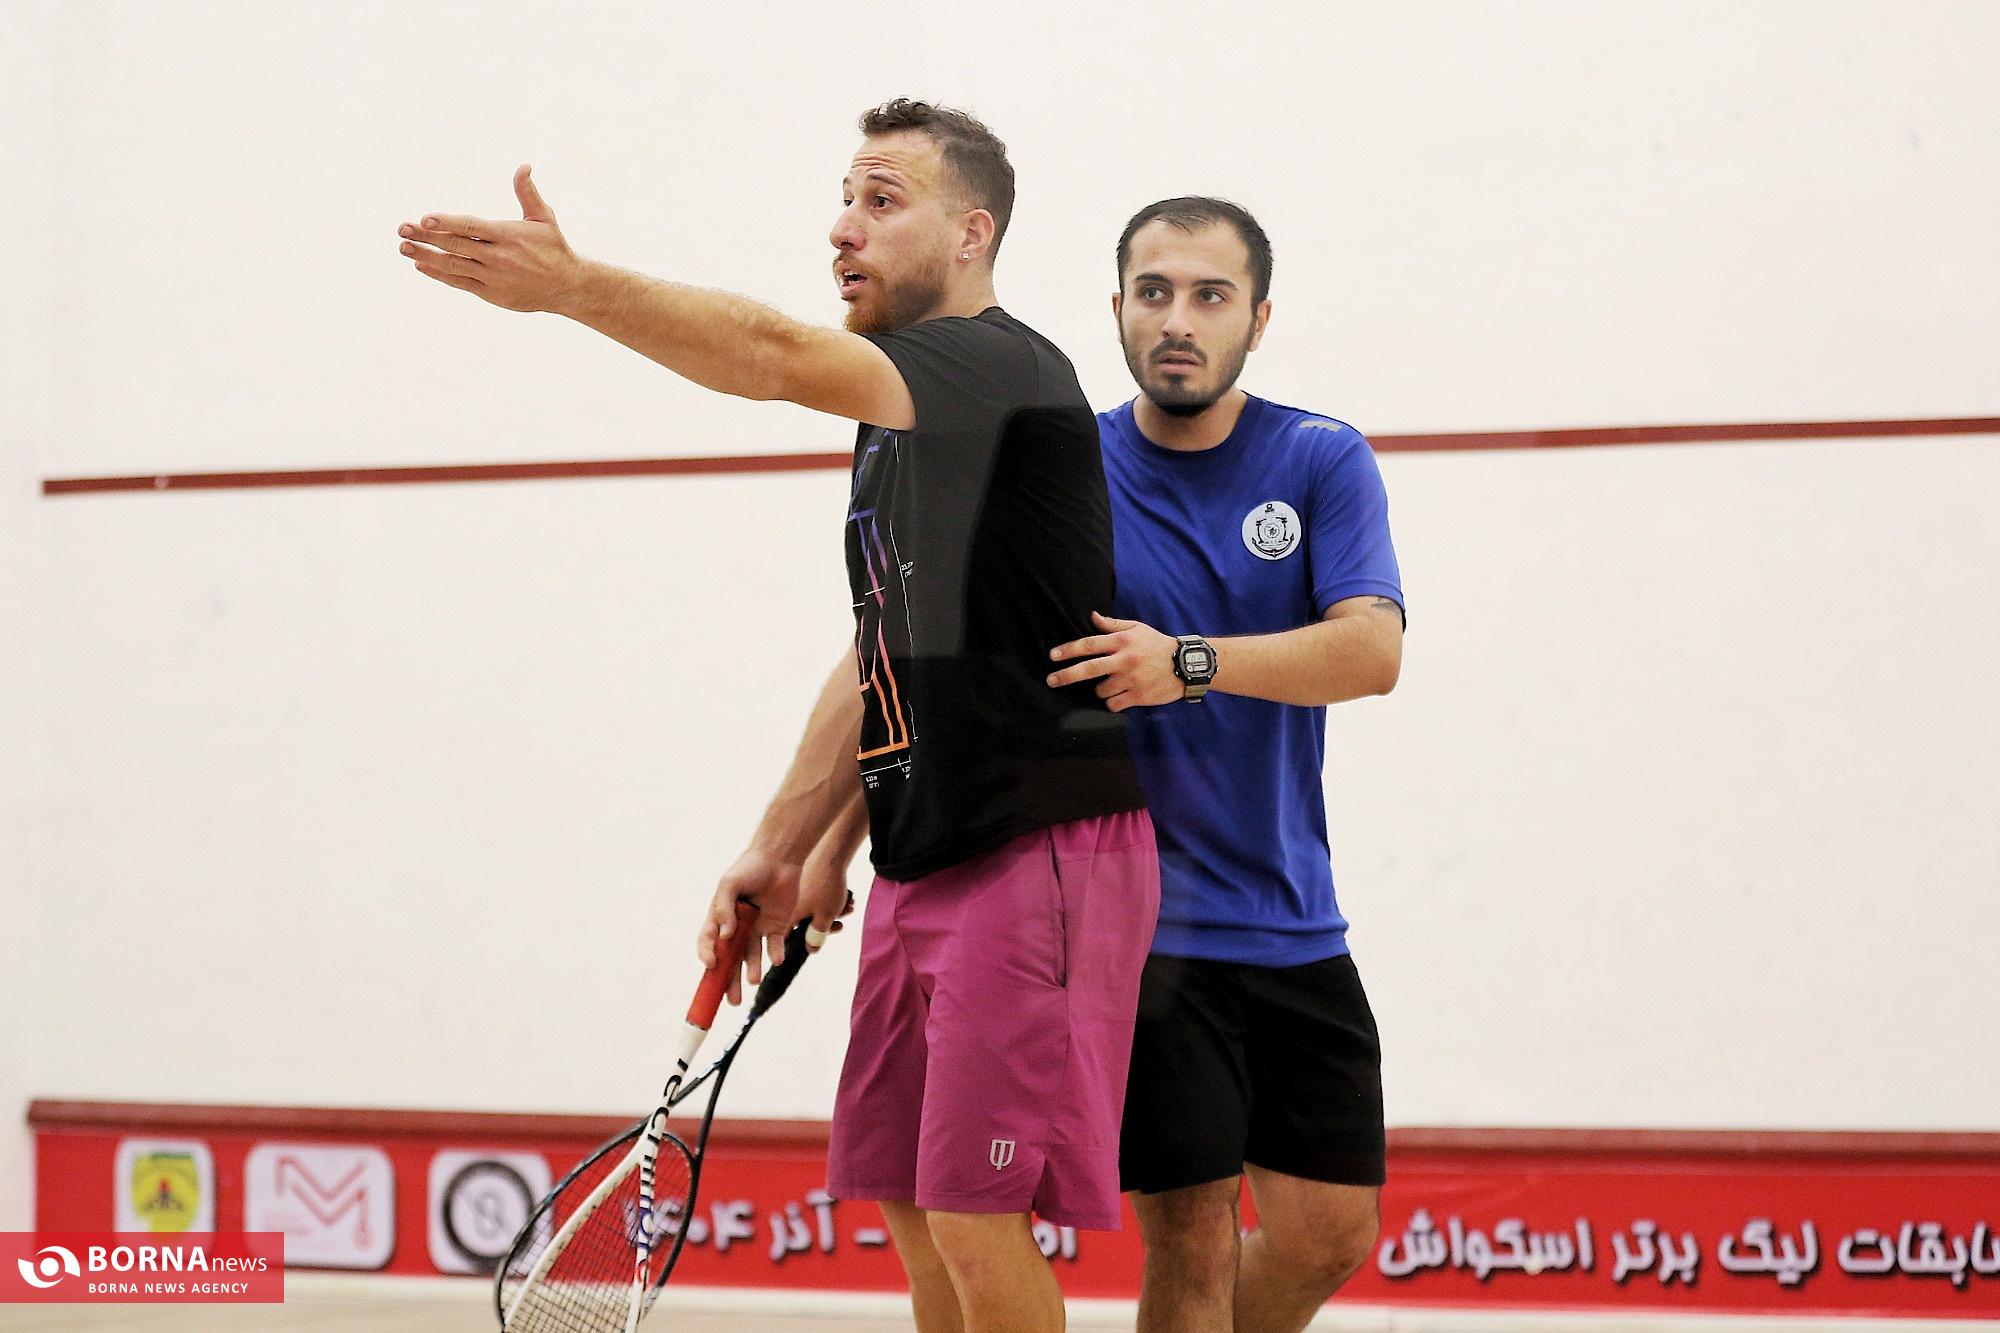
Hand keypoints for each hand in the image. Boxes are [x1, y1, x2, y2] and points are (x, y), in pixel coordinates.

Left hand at [398, 165, 583, 313]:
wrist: (566, 287)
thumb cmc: (554, 248)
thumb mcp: (544, 218)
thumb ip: (528, 193)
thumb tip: (523, 166)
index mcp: (508, 236)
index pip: (472, 227)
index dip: (447, 223)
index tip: (424, 217)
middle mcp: (498, 258)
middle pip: (456, 245)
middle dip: (427, 236)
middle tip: (402, 228)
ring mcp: (492, 277)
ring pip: (453, 265)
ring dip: (426, 255)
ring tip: (403, 246)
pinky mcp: (490, 293)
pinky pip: (459, 282)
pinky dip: (439, 274)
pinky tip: (421, 264)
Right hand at [698, 845, 800, 1006]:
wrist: (780, 857)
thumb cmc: (749, 867)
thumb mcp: (729, 884)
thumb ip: (724, 908)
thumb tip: (726, 935)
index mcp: (719, 917)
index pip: (708, 943)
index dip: (707, 955)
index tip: (710, 965)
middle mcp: (736, 927)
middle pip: (729, 959)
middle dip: (729, 980)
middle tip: (731, 1000)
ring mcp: (756, 929)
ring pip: (751, 957)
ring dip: (751, 970)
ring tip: (753, 980)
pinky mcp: (776, 927)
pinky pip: (774, 946)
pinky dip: (774, 954)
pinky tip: (776, 959)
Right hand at [785, 855, 858, 961]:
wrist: (830, 852)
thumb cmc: (825, 885)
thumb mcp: (825, 918)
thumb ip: (817, 936)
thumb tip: (812, 949)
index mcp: (786, 915)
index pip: (785, 938)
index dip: (802, 942)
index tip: (814, 942)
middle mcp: (785, 903)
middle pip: (803, 923)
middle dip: (824, 925)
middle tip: (839, 924)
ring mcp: (793, 891)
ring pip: (811, 909)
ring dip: (830, 912)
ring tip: (847, 908)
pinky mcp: (802, 880)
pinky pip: (812, 896)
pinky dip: (826, 900)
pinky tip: (844, 899)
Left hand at [1046, 611, 1183, 711]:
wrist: (1186, 665)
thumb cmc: (1158, 645)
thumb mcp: (1137, 629)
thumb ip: (1113, 625)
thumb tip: (1092, 617)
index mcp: (1122, 642)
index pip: (1089, 644)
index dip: (1068, 650)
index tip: (1053, 656)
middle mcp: (1124, 660)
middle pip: (1088, 669)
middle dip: (1066, 675)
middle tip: (1051, 680)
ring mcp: (1131, 680)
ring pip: (1101, 690)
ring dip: (1102, 689)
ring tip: (1115, 683)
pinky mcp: (1138, 696)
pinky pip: (1113, 704)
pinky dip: (1113, 702)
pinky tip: (1122, 695)